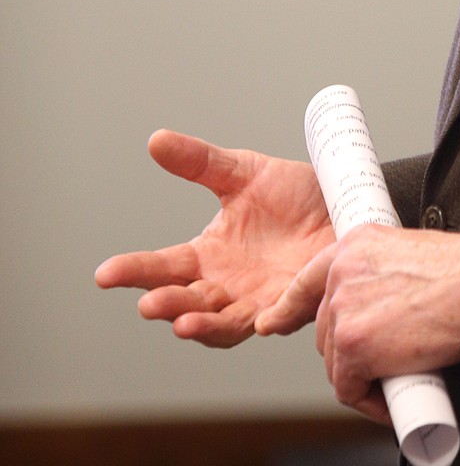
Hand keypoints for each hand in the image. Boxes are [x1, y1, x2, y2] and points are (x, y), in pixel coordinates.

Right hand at [95, 130, 333, 346]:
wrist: (349, 201)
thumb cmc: (295, 194)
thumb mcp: (243, 172)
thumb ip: (200, 163)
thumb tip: (155, 140)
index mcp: (209, 256)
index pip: (164, 267)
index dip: (135, 272)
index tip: (104, 275)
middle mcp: (229, 285)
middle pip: (187, 302)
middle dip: (166, 305)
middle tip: (146, 303)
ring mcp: (262, 299)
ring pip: (225, 323)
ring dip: (203, 325)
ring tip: (183, 323)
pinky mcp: (298, 302)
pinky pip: (282, 318)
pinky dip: (269, 320)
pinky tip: (260, 320)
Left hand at [259, 225, 459, 422]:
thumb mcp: (410, 257)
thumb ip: (383, 276)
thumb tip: (381, 313)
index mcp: (354, 246)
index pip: (308, 279)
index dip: (289, 307)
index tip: (274, 323)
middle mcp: (341, 273)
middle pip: (326, 329)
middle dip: (351, 351)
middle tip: (386, 361)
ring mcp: (343, 311)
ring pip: (336, 362)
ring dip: (362, 377)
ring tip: (398, 378)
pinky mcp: (353, 348)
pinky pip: (349, 389)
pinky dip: (369, 402)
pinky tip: (391, 401)